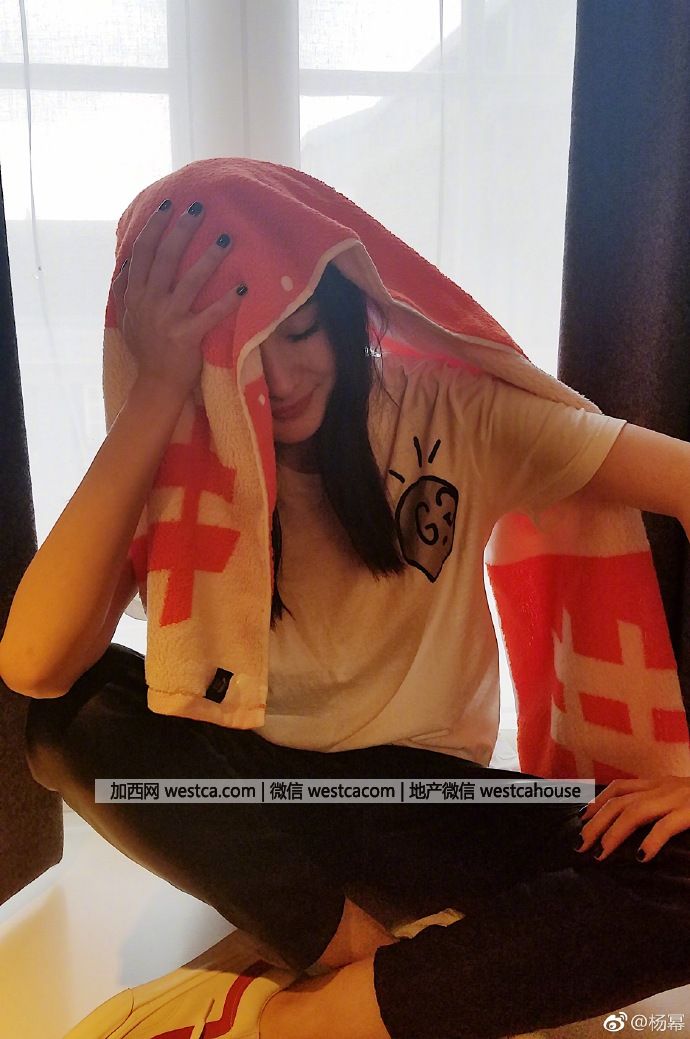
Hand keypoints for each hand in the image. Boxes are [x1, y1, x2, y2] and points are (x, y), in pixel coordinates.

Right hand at [110, 200, 244, 396]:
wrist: (155, 383)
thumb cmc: (145, 348)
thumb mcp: (126, 317)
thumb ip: (125, 288)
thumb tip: (128, 259)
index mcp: (135, 294)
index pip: (143, 252)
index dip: (155, 227)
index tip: (168, 207)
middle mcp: (149, 302)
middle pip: (166, 257)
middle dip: (182, 230)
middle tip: (199, 208)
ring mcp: (168, 318)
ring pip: (190, 281)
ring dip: (209, 258)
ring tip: (226, 239)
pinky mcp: (187, 336)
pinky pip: (211, 314)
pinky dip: (227, 301)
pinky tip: (243, 287)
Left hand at [576, 776, 689, 861]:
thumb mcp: (682, 797)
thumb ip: (663, 807)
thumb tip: (642, 829)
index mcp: (658, 785)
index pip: (619, 788)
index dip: (597, 802)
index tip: (582, 817)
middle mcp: (662, 788)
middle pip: (619, 803)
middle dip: (595, 823)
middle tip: (580, 844)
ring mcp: (675, 798)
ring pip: (634, 812)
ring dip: (613, 833)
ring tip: (600, 853)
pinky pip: (665, 826)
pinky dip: (650, 841)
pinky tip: (640, 856)